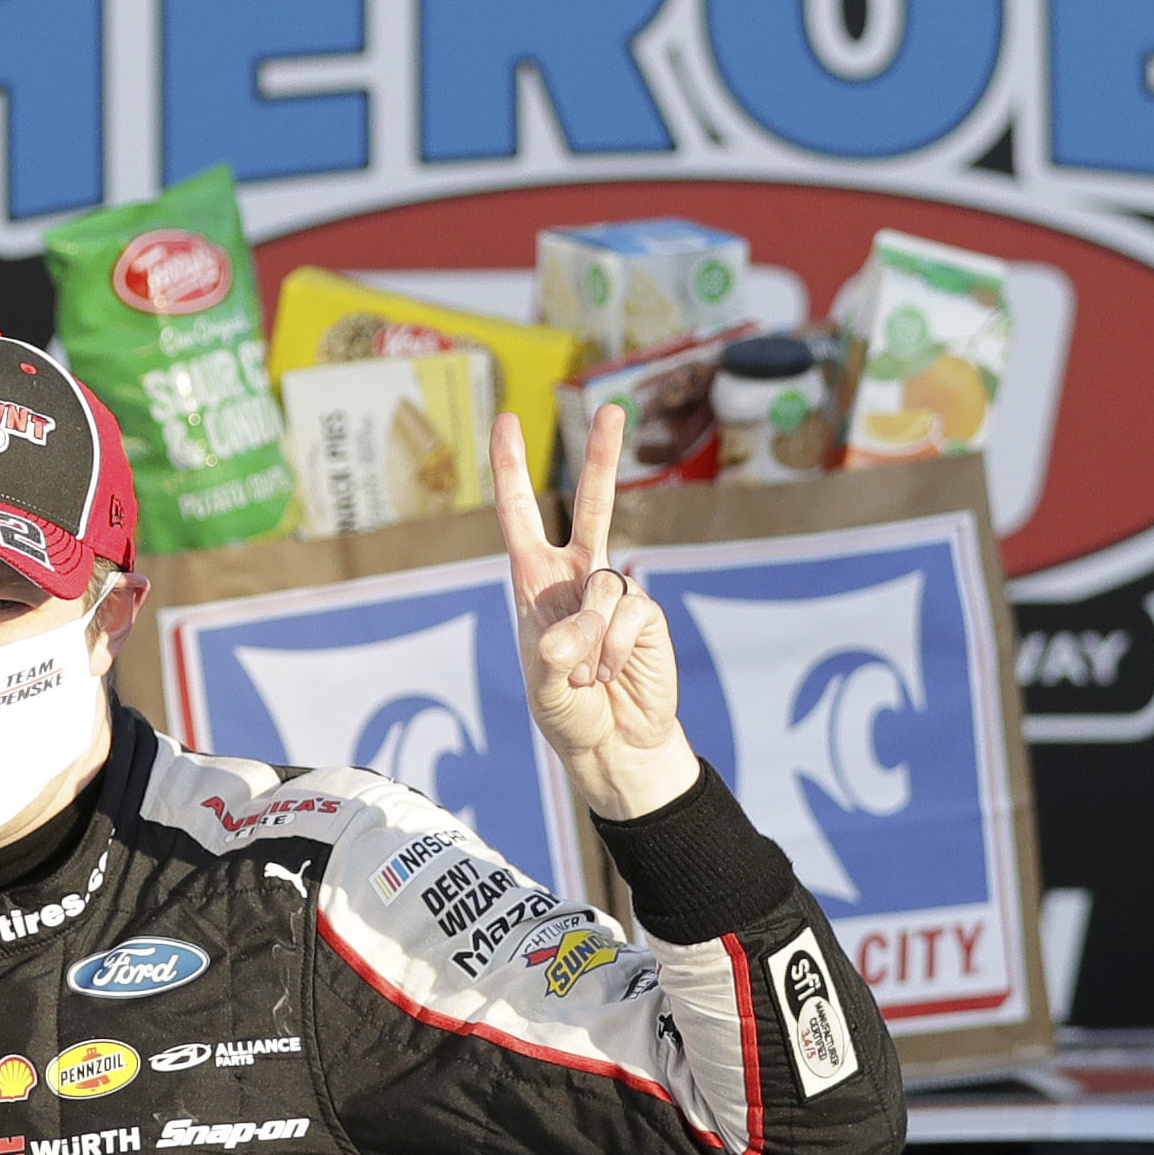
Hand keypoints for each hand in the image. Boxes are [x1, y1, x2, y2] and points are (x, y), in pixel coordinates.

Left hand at [497, 402, 699, 826]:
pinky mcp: (646, 614)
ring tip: (585, 678)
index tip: (507, 420)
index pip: (521, 515)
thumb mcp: (544, 686)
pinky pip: (628, 616)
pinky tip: (611, 675)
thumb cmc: (568, 713)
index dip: (511, 468)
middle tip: (611, 407)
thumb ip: (556, 653)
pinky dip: (614, 650)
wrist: (613, 747)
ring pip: (603, 588)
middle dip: (602, 458)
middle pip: (593, 505)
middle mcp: (577, 577)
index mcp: (535, 582)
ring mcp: (615, 593)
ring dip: (589, 639)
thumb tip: (576, 631)